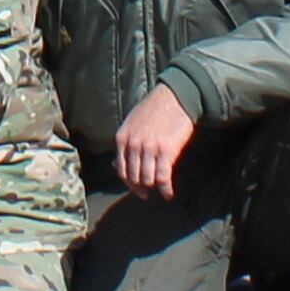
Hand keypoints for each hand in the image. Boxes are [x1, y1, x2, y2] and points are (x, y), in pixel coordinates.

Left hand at [112, 82, 198, 199]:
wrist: (176, 97)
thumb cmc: (154, 109)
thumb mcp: (132, 123)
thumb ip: (124, 144)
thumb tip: (114, 165)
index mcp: (122, 138)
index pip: (121, 170)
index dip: (129, 184)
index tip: (138, 190)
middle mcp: (133, 144)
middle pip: (133, 177)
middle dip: (141, 188)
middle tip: (149, 192)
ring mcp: (149, 148)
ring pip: (147, 180)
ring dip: (154, 188)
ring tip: (160, 189)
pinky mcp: (166, 151)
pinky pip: (162, 178)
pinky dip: (165, 189)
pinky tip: (168, 193)